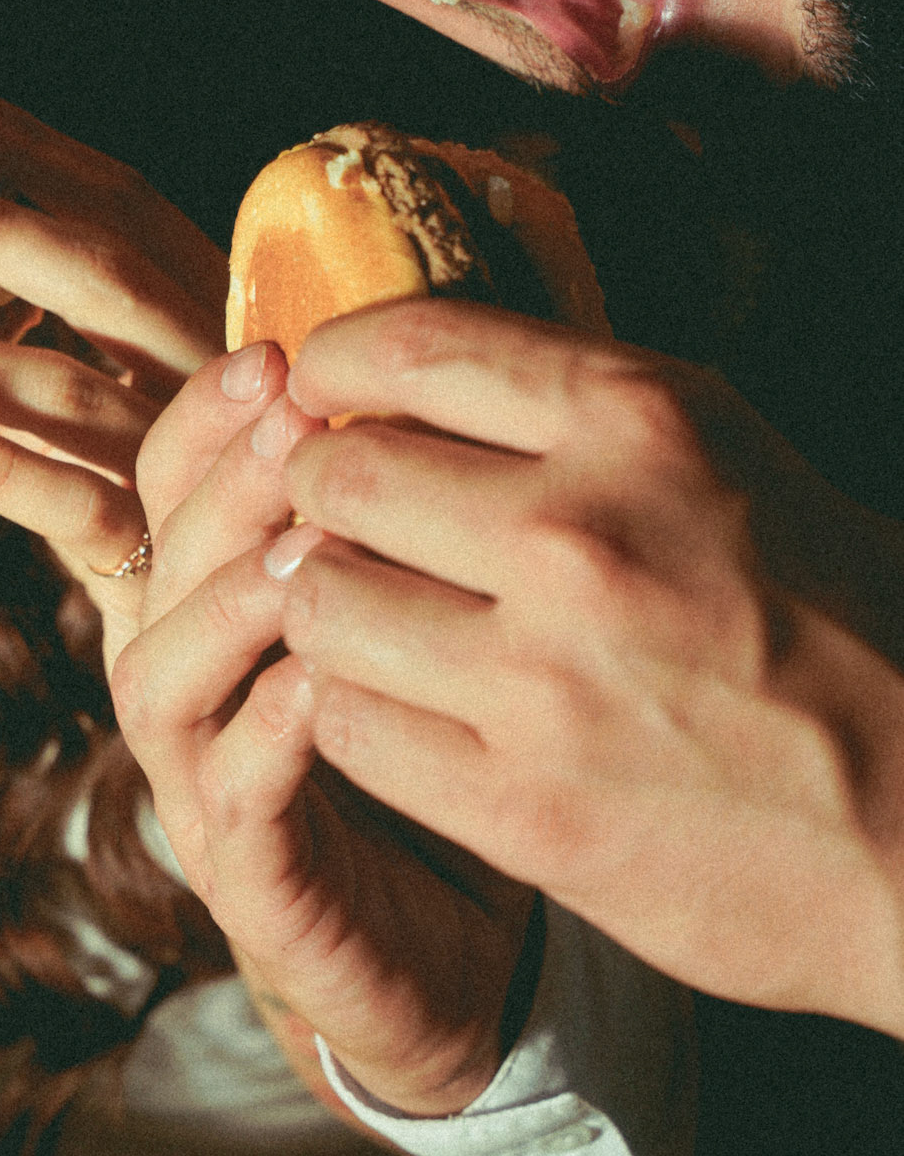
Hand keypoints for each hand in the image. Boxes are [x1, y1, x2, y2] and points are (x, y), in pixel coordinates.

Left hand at [0, 53, 226, 629]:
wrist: (276, 639)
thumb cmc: (203, 487)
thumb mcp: (171, 378)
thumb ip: (99, 306)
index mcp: (224, 308)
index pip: (126, 203)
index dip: (30, 142)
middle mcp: (220, 370)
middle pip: (100, 274)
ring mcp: (195, 463)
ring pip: (66, 387)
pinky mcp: (161, 560)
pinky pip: (65, 504)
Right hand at [112, 344, 534, 1117]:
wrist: (469, 949)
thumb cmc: (448, 745)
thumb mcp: (418, 605)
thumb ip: (397, 504)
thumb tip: (426, 359)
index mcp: (212, 601)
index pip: (167, 482)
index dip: (205, 418)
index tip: (277, 358)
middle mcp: (189, 679)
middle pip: (160, 560)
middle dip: (225, 484)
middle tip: (300, 426)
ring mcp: (205, 782)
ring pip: (162, 673)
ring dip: (229, 601)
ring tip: (307, 547)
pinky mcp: (252, 882)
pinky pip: (233, 800)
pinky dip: (265, 735)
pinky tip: (320, 684)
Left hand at [277, 297, 903, 1037]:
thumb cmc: (834, 625)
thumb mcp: (728, 459)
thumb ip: (572, 412)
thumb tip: (402, 375)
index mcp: (643, 424)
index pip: (408, 347)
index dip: (333, 365)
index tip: (320, 391)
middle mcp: (581, 537)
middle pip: (339, 475)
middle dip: (322, 492)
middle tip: (344, 519)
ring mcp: (546, 680)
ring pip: (320, 601)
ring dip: (328, 604)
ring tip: (370, 616)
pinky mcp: (525, 807)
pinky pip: (348, 724)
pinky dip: (354, 709)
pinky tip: (401, 706)